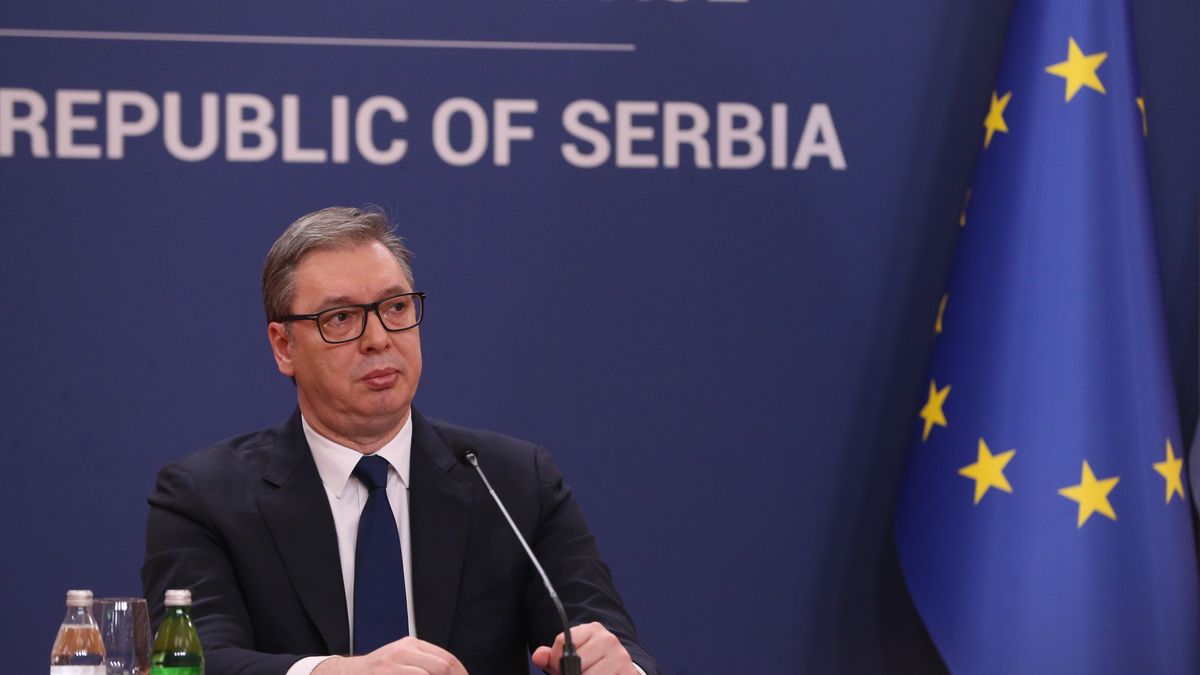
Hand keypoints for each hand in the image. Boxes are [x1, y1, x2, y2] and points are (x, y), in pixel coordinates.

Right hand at [312, 636, 469, 673]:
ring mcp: (393, 664)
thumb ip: (423, 663)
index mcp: (411, 645)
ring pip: (429, 674)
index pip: (447, 659)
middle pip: (442, 667)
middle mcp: (404, 651)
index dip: (461, 673)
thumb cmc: (377, 671)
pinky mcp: (386, 674)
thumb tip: (451, 672)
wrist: (345, 674)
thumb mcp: (401, 660)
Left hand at [531, 622, 636, 674]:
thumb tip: (538, 656)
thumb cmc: (591, 666)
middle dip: (570, 674)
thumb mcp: (569, 659)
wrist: (619, 672)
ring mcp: (621, 657)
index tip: (560, 667)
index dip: (556, 661)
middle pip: (575, 662)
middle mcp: (609, 640)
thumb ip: (551, 658)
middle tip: (577, 674)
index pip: (563, 642)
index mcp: (593, 630)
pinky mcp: (628, 673)